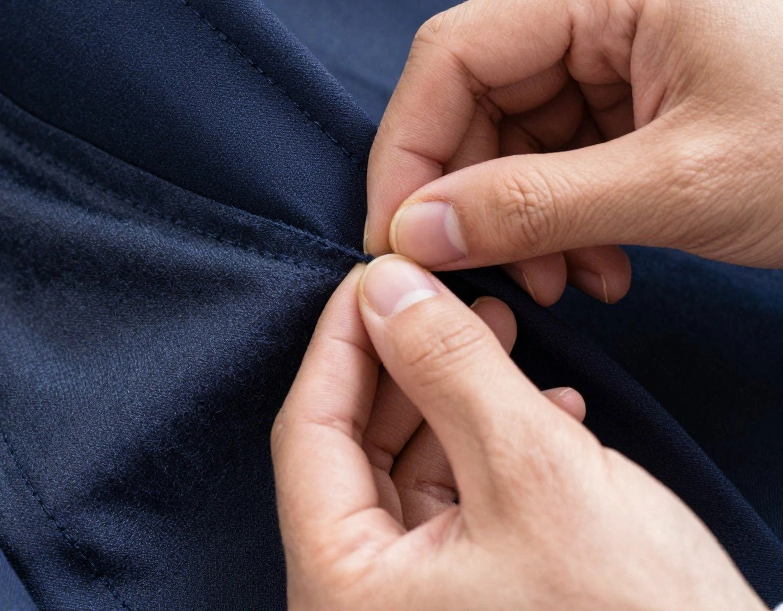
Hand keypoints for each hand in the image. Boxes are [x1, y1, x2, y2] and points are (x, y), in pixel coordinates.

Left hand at [271, 256, 764, 609]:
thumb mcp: (534, 471)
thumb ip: (450, 368)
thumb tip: (388, 285)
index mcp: (342, 585)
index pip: (309, 432)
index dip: (342, 341)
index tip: (377, 274)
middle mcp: (360, 601)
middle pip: (354, 448)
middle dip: (406, 362)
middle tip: (444, 295)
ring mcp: (411, 604)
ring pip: (409, 469)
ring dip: (453, 396)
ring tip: (499, 331)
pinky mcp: (465, 601)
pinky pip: (455, 504)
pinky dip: (489, 449)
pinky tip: (543, 407)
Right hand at [364, 0, 782, 305]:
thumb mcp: (679, 187)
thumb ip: (534, 208)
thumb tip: (414, 233)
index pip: (455, 53)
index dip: (411, 150)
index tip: (399, 238)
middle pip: (482, 95)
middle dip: (477, 196)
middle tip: (487, 275)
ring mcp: (631, 43)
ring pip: (521, 133)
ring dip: (526, 219)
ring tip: (568, 283)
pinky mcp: (650, 88)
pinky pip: (568, 152)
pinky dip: (568, 218)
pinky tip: (605, 267)